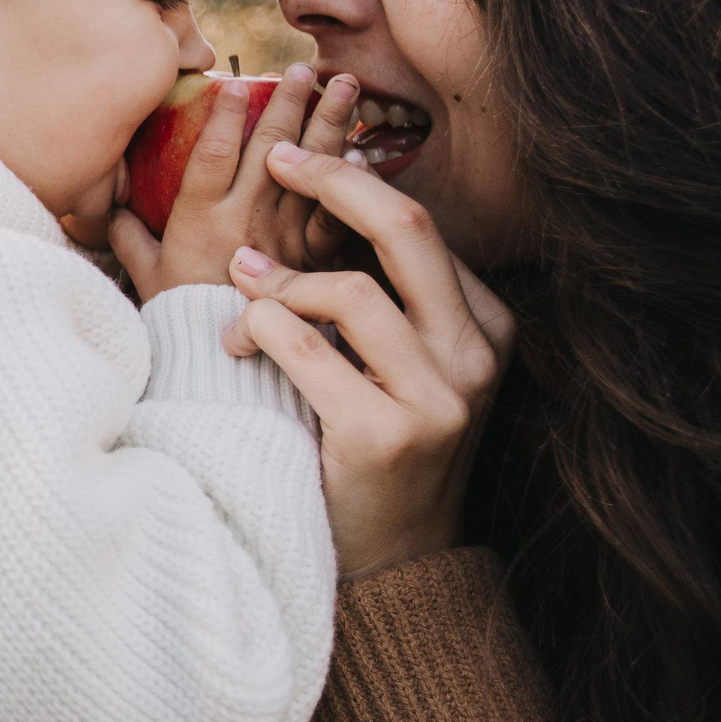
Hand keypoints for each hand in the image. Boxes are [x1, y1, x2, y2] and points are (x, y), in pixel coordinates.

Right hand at [113, 67, 364, 297]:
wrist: (223, 370)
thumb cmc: (182, 318)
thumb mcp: (146, 275)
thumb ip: (127, 236)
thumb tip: (105, 208)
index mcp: (200, 218)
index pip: (215, 152)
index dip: (226, 112)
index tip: (239, 80)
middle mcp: (245, 219)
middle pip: (271, 147)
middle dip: (290, 101)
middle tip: (305, 68)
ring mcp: (284, 236)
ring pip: (313, 169)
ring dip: (330, 123)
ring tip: (345, 86)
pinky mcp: (313, 258)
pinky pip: (338, 213)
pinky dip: (354, 183)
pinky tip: (362, 154)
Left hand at [219, 141, 517, 578]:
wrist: (392, 563)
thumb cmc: (370, 446)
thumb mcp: (392, 364)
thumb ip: (373, 295)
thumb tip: (315, 188)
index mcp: (484, 326)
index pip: (420, 227)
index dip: (354, 182)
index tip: (299, 158)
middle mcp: (475, 356)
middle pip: (407, 229)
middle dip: (335, 181)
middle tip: (278, 161)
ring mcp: (441, 399)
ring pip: (349, 291)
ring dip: (277, 286)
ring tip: (239, 302)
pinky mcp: (389, 437)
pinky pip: (307, 352)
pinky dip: (261, 332)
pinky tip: (236, 343)